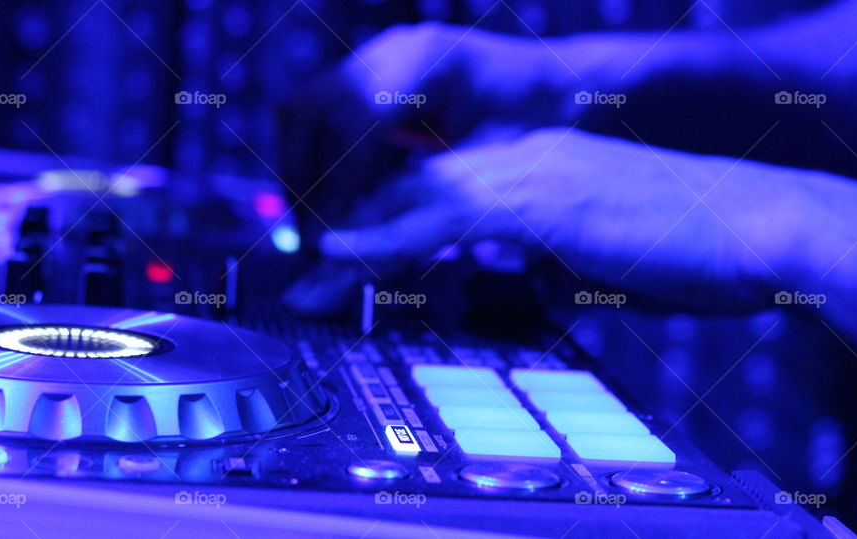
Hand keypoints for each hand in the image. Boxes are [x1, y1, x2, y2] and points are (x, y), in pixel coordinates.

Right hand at [277, 23, 590, 240]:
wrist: (558, 80)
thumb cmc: (538, 120)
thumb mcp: (493, 161)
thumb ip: (430, 190)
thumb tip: (364, 233)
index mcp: (425, 65)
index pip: (354, 129)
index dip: (335, 187)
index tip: (326, 238)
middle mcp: (392, 50)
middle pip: (309, 111)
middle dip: (302, 177)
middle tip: (305, 234)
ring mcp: (379, 54)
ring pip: (303, 108)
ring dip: (298, 166)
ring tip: (308, 219)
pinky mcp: (374, 69)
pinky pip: (319, 108)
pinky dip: (313, 154)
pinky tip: (326, 196)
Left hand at [288, 127, 854, 320]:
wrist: (754, 226)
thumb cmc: (681, 248)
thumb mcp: (587, 260)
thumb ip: (530, 266)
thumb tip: (491, 287)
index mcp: (528, 170)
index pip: (435, 195)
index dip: (382, 232)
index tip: (340, 268)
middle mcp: (519, 158)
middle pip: (412, 192)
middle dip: (351, 238)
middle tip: (303, 281)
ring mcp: (531, 170)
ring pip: (418, 197)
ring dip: (356, 244)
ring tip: (308, 282)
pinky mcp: (545, 194)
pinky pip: (448, 212)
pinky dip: (390, 236)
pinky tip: (347, 254)